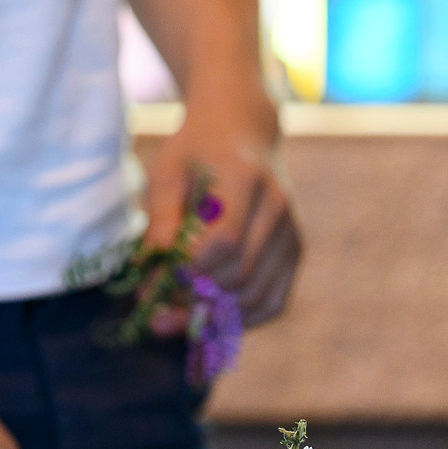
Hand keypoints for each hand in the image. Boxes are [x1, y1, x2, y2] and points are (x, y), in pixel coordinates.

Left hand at [143, 97, 300, 325]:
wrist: (243, 129)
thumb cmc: (197, 152)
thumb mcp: (167, 174)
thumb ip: (160, 224)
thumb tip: (151, 283)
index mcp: (244, 177)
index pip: (223, 241)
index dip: (189, 272)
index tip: (155, 286)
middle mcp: (277, 206)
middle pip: (240, 273)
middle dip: (197, 300)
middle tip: (159, 313)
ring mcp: (292, 231)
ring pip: (257, 295)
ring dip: (217, 316)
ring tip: (180, 318)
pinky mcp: (296, 251)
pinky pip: (274, 302)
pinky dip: (243, 320)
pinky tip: (213, 317)